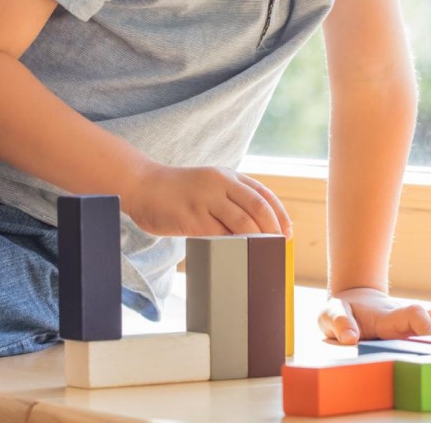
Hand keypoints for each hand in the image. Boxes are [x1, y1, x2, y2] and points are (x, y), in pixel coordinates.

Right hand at [122, 163, 291, 237]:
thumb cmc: (178, 191)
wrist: (143, 186)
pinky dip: (232, 247)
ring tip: (262, 254)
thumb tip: (257, 226)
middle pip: (257, 208)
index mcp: (227, 176)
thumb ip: (230, 199)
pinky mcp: (192, 217)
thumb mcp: (208, 185)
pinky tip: (238, 255)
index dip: (279, 214)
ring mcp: (205, 200)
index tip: (287, 231)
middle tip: (279, 246)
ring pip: (242, 223)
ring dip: (257, 240)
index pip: (262, 194)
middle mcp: (219, 184)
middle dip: (273, 230)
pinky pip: (219, 235)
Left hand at [318, 287, 430, 345]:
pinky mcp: (420, 327)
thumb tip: (350, 338)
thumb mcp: (331, 314)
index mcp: (388, 315)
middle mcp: (408, 316)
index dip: (423, 324)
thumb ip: (339, 323)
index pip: (412, 314)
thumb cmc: (342, 311)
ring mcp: (416, 321)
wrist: (354, 301)